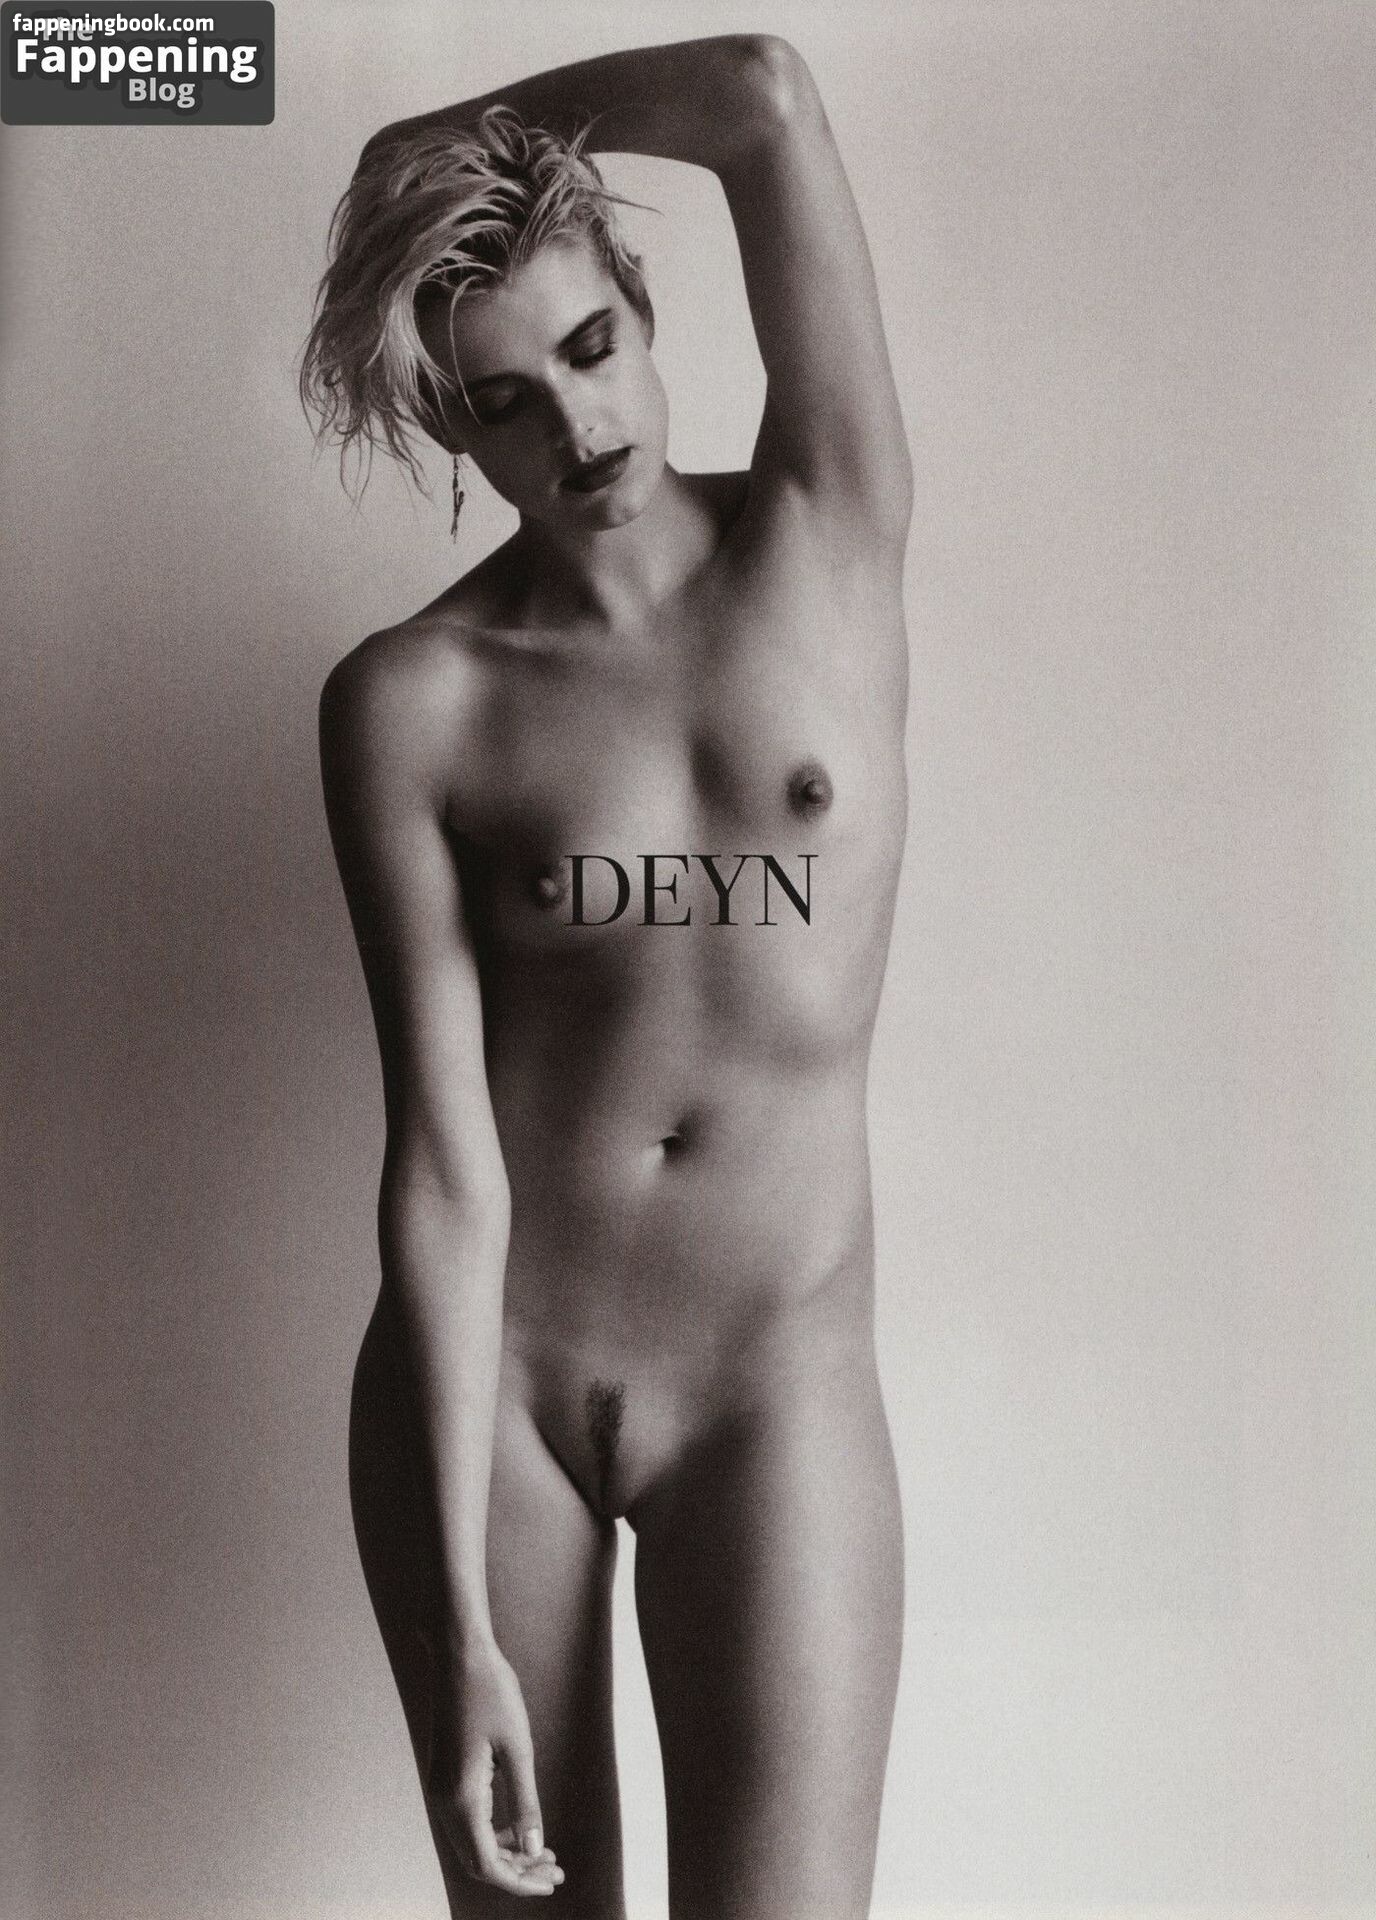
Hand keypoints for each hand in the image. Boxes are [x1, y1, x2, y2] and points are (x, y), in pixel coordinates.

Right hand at [422, 1636, 564, 1896]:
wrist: (459, 1655)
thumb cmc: (492, 1692)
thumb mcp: (519, 1747)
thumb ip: (526, 1802)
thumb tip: (534, 1850)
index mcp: (462, 1798)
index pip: (488, 1864)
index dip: (520, 1882)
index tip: (551, 1882)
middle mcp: (444, 1801)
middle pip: (478, 1860)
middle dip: (517, 1872)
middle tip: (555, 1870)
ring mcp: (441, 1789)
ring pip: (471, 1844)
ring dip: (507, 1854)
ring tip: (545, 1852)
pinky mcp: (445, 1777)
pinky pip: (467, 1822)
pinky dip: (494, 1834)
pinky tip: (521, 1828)